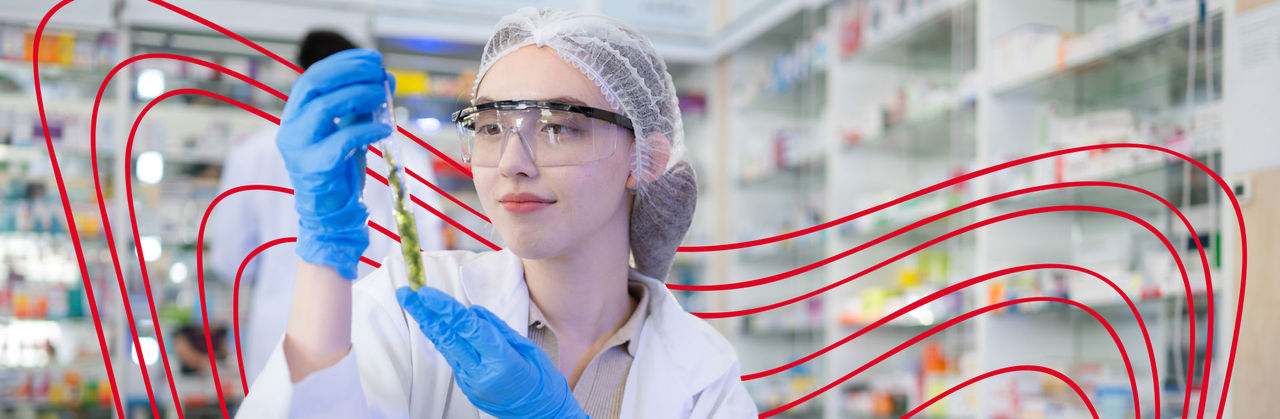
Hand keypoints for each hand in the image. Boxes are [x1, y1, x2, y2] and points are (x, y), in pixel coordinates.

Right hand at [277, 49, 392, 278]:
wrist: (331, 214)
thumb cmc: (340, 170)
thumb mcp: (352, 130)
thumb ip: (363, 105)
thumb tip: (386, 77)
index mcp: (296, 114)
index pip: (314, 76)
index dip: (343, 62)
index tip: (372, 57)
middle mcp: (291, 127)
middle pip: (315, 84)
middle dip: (349, 71)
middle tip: (378, 70)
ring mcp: (298, 147)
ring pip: (324, 108)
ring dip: (358, 95)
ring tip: (383, 95)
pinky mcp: (314, 167)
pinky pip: (341, 140)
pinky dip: (366, 130)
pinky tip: (384, 129)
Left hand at [395, 286, 587, 418]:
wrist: (543, 415)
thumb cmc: (543, 382)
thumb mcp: (527, 349)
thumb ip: (498, 330)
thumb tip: (473, 312)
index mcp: (500, 361)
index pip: (466, 328)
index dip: (444, 309)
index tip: (426, 293)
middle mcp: (480, 374)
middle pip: (447, 338)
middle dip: (424, 313)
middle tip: (405, 293)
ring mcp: (471, 383)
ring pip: (447, 348)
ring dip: (430, 325)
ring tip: (414, 305)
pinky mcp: (468, 388)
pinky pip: (454, 359)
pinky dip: (445, 341)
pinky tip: (437, 326)